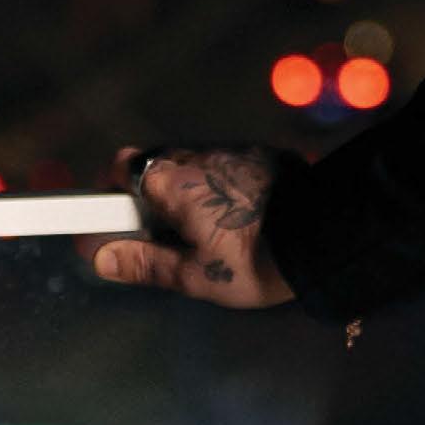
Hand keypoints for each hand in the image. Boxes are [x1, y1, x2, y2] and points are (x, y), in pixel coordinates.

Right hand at [84, 145, 295, 308]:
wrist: (325, 236)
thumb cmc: (256, 261)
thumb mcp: (194, 275)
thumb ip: (144, 262)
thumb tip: (100, 256)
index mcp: (177, 182)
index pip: (124, 165)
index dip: (112, 190)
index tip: (115, 218)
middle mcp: (202, 156)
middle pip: (157, 162)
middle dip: (149, 194)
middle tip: (161, 233)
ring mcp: (235, 149)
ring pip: (192, 162)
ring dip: (186, 188)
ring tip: (202, 230)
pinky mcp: (263, 153)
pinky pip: (225, 162)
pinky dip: (218, 183)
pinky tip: (234, 214)